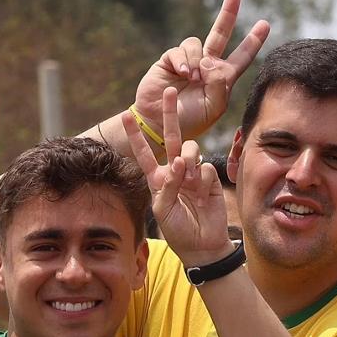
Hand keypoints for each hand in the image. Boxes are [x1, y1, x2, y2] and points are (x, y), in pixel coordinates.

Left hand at [124, 87, 230, 266]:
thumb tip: (178, 162)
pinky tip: (203, 195)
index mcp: (157, 178)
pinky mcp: (209, 178)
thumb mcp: (163, 210)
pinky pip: (205, 168)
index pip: (144, 152)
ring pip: (191, 150)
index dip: (136, 135)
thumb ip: (168, 186)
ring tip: (189, 181)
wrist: (202, 245)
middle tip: (169, 91)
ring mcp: (193, 173)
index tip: (127, 117)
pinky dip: (202, 180)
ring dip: (189, 160)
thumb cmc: (178, 230)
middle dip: (170, 114)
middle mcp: (174, 171)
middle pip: (171, 137)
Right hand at [133, 0, 269, 140]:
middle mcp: (206, 66)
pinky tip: (181, 75)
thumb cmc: (189, 121)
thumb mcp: (213, 108)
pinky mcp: (169, 62)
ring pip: (197, 43)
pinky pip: (179, 51)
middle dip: (228, 14)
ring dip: (196, 60)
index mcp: (222, 78)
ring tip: (191, 79)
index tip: (265, 24)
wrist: (159, 125)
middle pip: (220, 34)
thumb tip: (210, 60)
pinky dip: (183, 61)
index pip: (241, 56)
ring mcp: (187, 63)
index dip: (253, 41)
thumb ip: (220, 84)